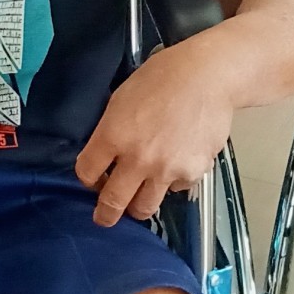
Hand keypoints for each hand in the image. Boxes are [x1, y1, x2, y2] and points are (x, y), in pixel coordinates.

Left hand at [74, 42, 232, 225]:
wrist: (208, 77)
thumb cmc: (162, 78)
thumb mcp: (121, 99)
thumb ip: (110, 131)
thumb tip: (106, 155)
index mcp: (113, 136)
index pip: (86, 173)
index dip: (87, 178)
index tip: (92, 179)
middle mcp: (137, 159)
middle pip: (112, 203)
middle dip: (105, 214)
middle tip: (104, 217)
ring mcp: (166, 170)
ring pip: (144, 208)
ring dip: (137, 206)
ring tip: (138, 199)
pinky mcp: (192, 174)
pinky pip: (175, 189)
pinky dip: (171, 182)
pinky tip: (175, 162)